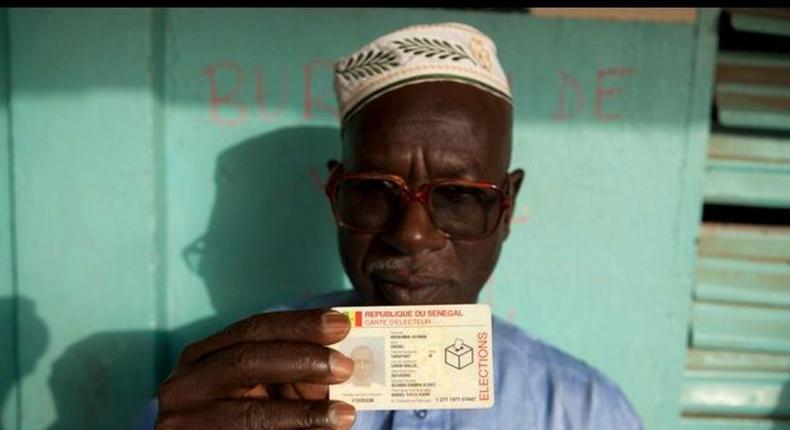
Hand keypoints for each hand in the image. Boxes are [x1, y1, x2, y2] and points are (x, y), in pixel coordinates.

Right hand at [156, 309, 355, 428]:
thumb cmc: (242, 418)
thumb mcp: (262, 388)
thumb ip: (294, 375)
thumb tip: (338, 366)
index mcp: (203, 356)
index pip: (254, 329)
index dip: (299, 324)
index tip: (342, 324)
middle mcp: (185, 384)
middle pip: (248, 360)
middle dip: (302, 360)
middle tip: (346, 367)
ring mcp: (185, 422)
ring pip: (250, 414)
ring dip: (304, 412)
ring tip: (346, 414)